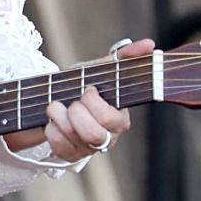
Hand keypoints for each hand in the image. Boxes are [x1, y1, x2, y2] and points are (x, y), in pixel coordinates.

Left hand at [7, 38, 151, 161]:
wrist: (53, 98)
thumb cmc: (80, 85)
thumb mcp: (99, 68)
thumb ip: (125, 56)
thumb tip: (149, 45)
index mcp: (119, 119)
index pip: (109, 118)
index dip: (92, 102)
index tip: (87, 90)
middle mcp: (107, 137)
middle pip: (93, 134)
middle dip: (74, 113)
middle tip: (70, 102)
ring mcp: (88, 149)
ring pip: (73, 139)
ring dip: (58, 116)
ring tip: (55, 106)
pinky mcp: (70, 156)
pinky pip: (58, 147)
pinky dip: (51, 130)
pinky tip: (53, 122)